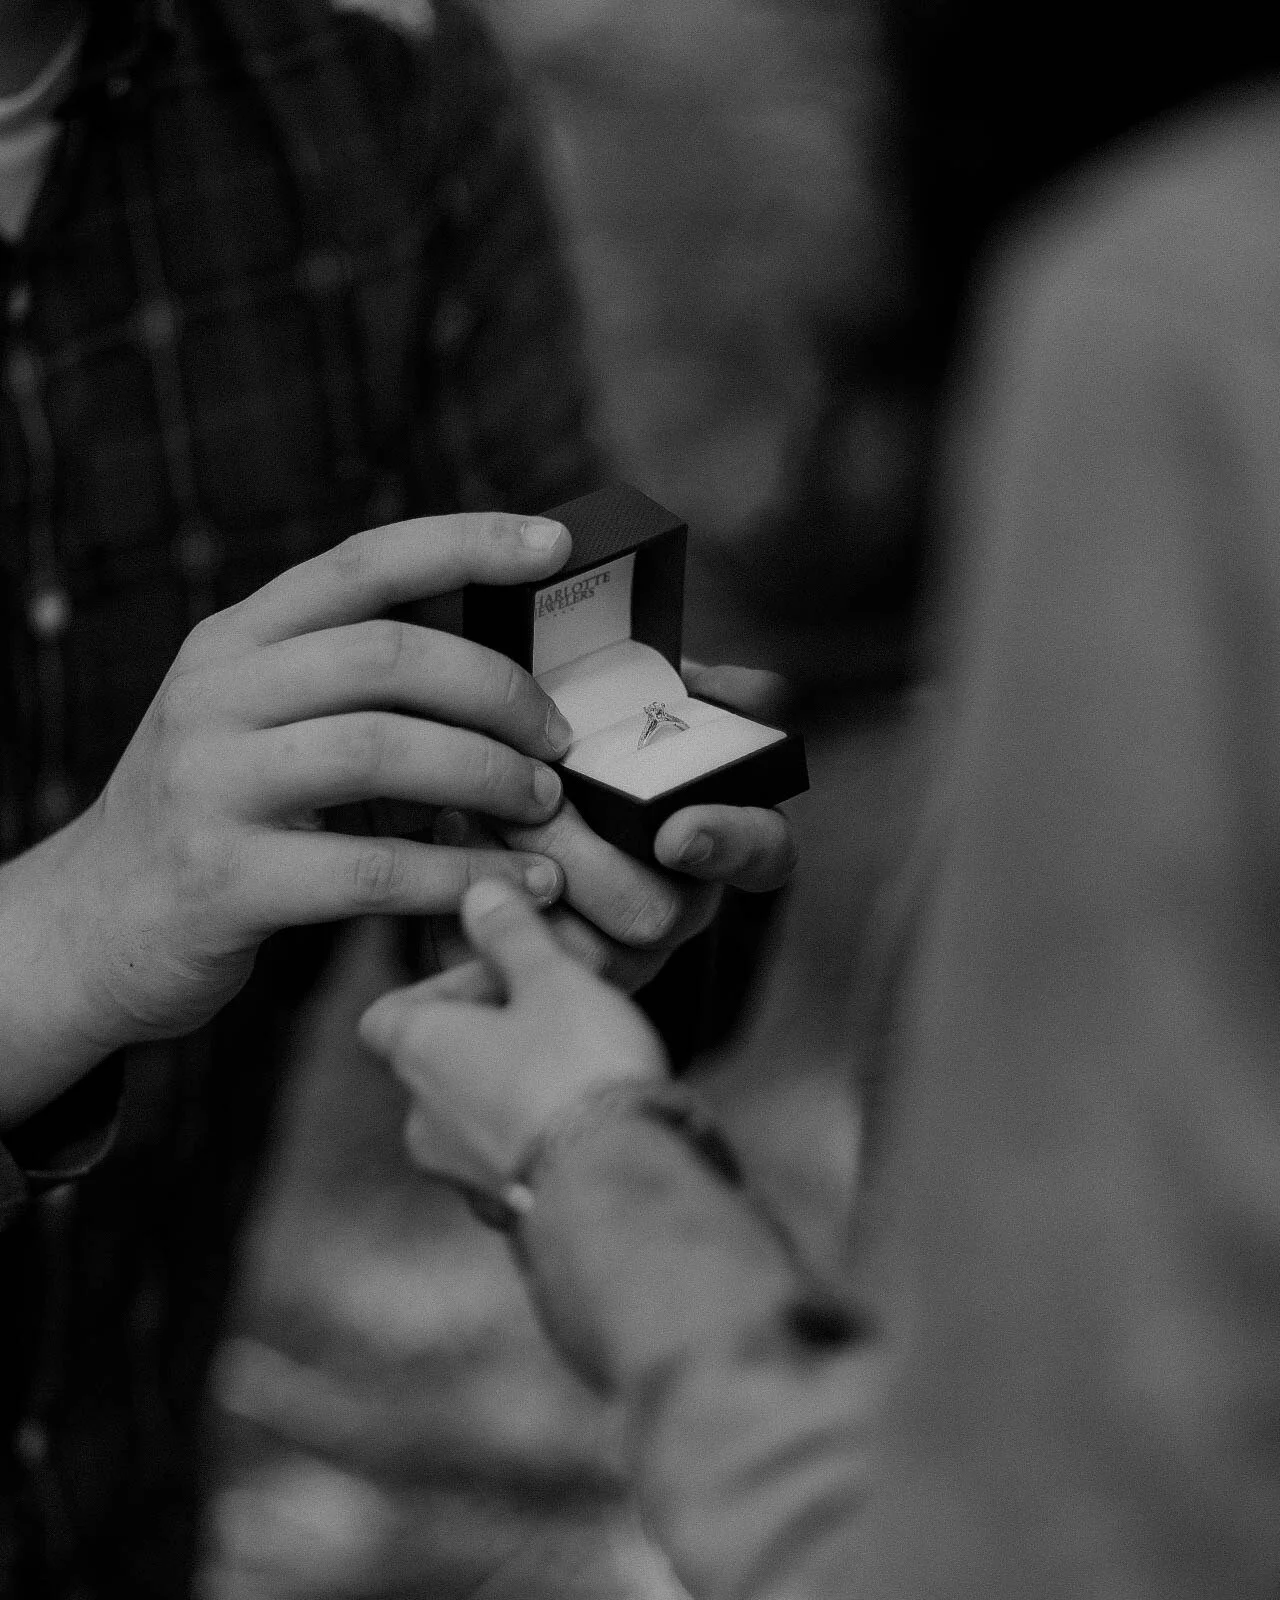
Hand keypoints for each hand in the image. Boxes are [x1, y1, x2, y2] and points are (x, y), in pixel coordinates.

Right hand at [0, 513, 574, 1118]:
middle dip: (498, 689)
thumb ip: (347, 687)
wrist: (93, 927)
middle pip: (388, 655)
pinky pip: (371, 871)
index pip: (361, 561)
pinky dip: (462, 875)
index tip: (556, 542)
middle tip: (559, 736)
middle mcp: (215, 695)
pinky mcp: (224, 880)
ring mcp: (212, 784)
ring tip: (543, 806)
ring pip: (382, 751)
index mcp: (235, 641)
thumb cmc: (215, 817)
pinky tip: (519, 884)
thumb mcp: (253, 723)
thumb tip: (501, 676)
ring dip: (488, 776)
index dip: (466, 542)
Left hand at [359, 880, 667, 1195]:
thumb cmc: (577, 1069)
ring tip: (584, 1067)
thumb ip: (511, 934)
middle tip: (557, 1013)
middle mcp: (422, 1121)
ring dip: (518, 1090)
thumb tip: (479, 893)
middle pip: (440, 1064)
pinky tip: (595, 1123)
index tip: (502, 974)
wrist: (619, 1190)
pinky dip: (544, 1140)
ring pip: (479, 1117)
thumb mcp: (551, 978)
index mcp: (418, 1053)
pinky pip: (518, 1164)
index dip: (442, 989)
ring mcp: (462, 1178)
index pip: (389, 1014)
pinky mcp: (511, 1220)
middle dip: (492, 1037)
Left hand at [422, 661, 797, 993]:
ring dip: (518, 883)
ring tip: (464, 818)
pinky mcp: (542, 982)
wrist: (475, 790)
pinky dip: (465, 922)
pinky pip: (510, 976)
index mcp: (710, 838)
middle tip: (525, 804)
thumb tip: (750, 684)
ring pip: (585, 955)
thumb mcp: (624, 702)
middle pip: (655, 912)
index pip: (764, 853)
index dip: (730, 843)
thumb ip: (678, 689)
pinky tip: (438, 862)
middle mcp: (673, 905)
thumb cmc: (564, 742)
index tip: (675, 830)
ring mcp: (614, 955)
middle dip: (578, 853)